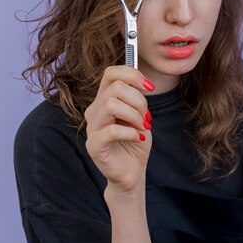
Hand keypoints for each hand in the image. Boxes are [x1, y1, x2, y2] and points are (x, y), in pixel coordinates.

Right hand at [84, 65, 153, 194]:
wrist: (132, 170)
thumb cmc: (135, 140)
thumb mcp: (139, 114)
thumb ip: (136, 97)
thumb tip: (142, 83)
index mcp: (104, 99)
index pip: (111, 72)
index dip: (133, 75)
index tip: (149, 88)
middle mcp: (94, 110)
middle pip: (116, 87)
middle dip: (138, 100)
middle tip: (146, 117)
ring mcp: (92, 128)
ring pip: (111, 104)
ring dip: (134, 115)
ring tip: (142, 127)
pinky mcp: (94, 145)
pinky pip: (112, 130)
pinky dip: (131, 132)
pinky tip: (138, 137)